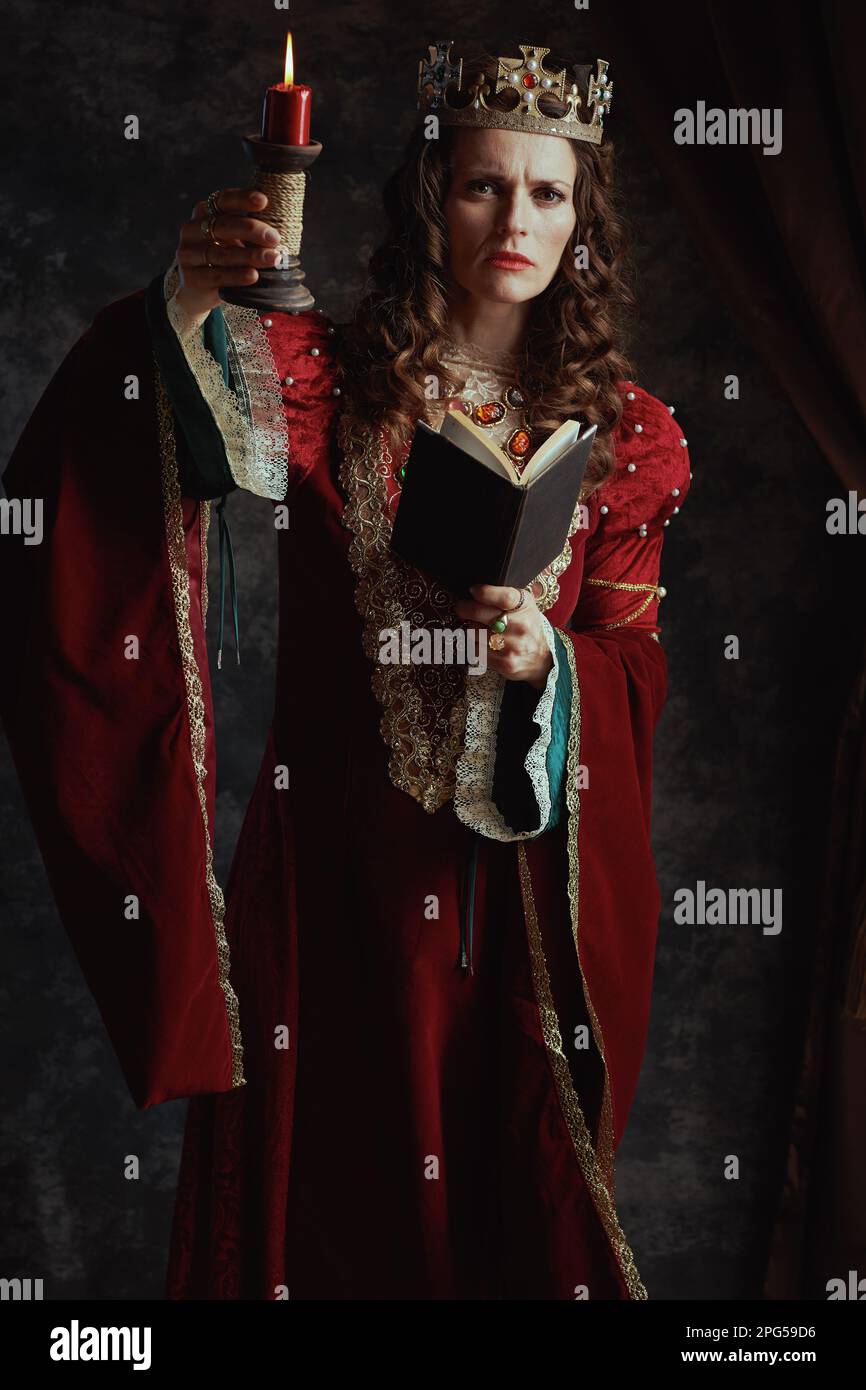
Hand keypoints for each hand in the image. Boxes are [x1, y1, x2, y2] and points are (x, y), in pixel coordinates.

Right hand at [174, 187, 284, 321]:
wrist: (195, 290)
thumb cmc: (221, 258)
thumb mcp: (230, 239)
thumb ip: (247, 230)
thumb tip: (280, 230)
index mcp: (203, 213)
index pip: (222, 200)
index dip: (242, 199)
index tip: (263, 201)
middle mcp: (192, 230)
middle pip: (223, 226)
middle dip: (252, 230)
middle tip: (275, 238)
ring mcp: (189, 255)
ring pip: (222, 254)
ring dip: (251, 256)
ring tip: (273, 259)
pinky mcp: (192, 279)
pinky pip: (218, 276)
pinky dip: (237, 275)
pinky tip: (253, 275)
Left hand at [454, 583, 553, 689]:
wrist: (540, 657)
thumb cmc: (527, 625)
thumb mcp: (524, 604)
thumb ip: (504, 595)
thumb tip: (477, 590)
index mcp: (525, 607)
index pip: (504, 597)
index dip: (484, 592)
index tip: (473, 590)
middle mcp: (521, 626)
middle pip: (481, 613)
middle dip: (465, 608)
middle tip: (462, 607)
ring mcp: (513, 647)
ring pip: (474, 632)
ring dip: (471, 628)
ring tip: (477, 626)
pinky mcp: (505, 663)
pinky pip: (476, 650)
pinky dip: (475, 645)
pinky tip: (482, 642)